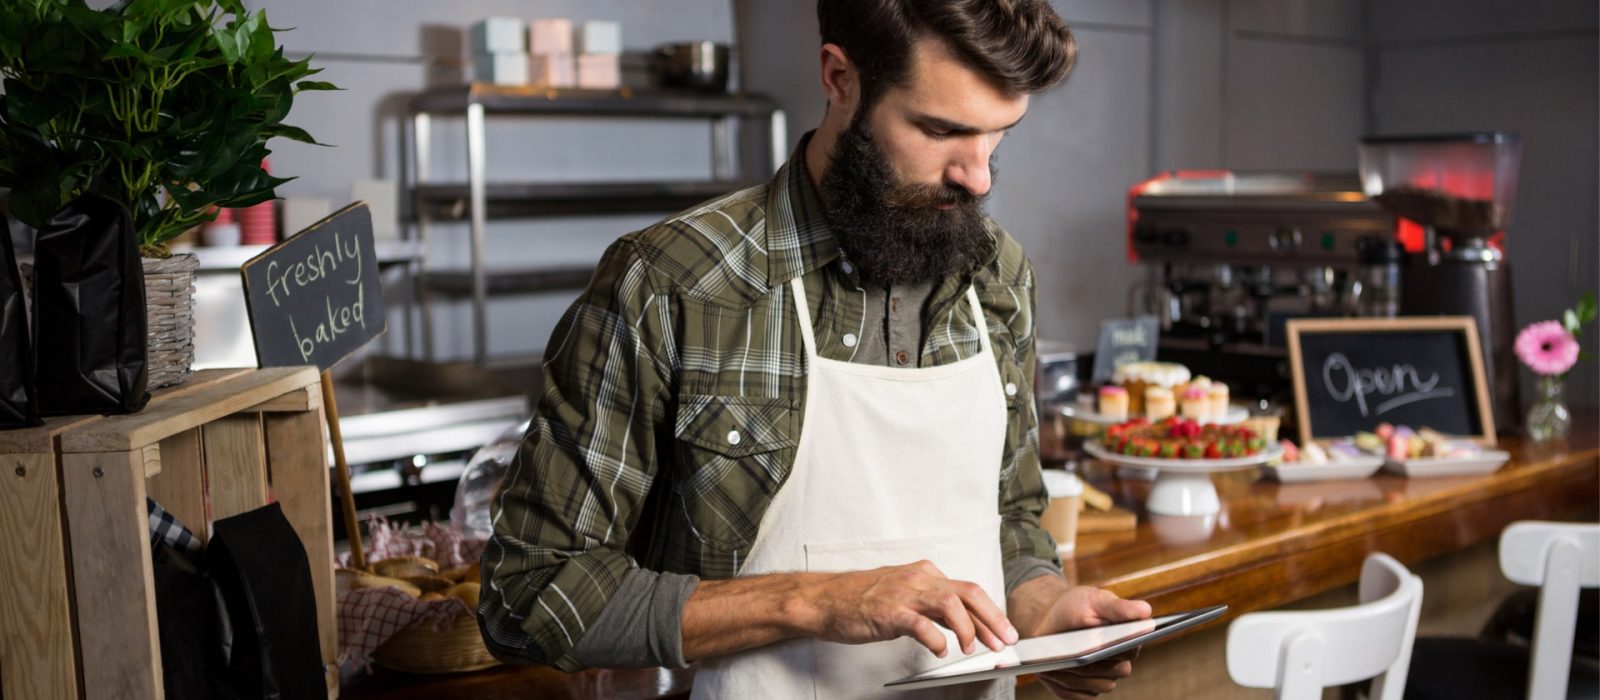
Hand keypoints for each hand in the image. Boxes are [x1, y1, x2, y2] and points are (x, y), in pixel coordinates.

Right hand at [803, 560, 1019, 657]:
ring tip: (972, 648)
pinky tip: (939, 650)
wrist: (824, 599)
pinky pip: (921, 624)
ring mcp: (904, 593)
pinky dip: (936, 639)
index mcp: (925, 574)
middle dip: (993, 619)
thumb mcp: (905, 595)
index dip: (992, 613)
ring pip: (950, 604)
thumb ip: (933, 606)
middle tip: (1005, 641)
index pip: (969, 590)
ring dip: (968, 628)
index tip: (1004, 632)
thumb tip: (964, 622)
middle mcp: (919, 578)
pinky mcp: (889, 611)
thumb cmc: (862, 599)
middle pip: (969, 593)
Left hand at [1009, 577, 1151, 697]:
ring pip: (1100, 686)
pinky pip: (1079, 696)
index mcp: (1127, 640)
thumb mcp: (1095, 601)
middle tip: (1078, 649)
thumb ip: (1119, 608)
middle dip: (1098, 660)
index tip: (1105, 641)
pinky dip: (1065, 684)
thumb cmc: (1075, 606)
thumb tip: (1145, 610)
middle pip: (1118, 672)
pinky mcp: (1080, 691)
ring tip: (1060, 658)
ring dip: (1080, 673)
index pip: (1131, 650)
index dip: (1119, 647)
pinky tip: (1052, 671)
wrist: (1046, 619)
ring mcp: (1099, 679)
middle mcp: (1117, 663)